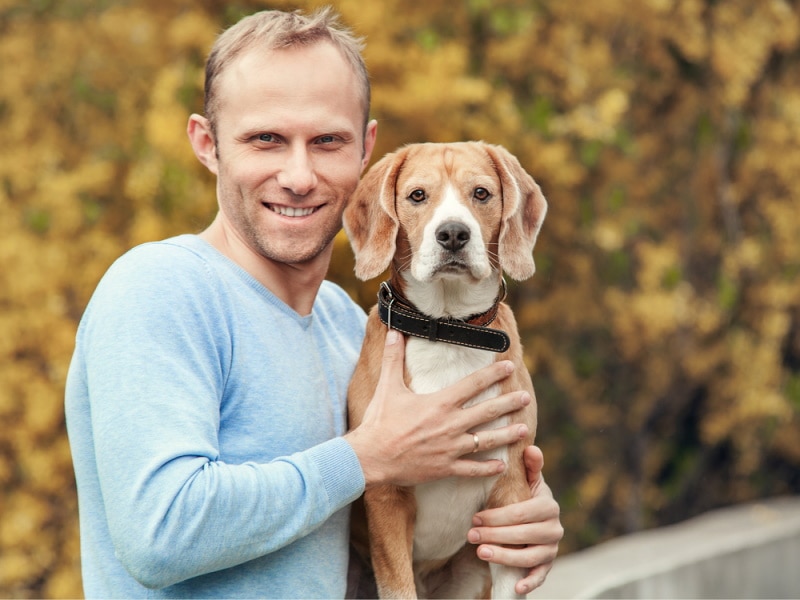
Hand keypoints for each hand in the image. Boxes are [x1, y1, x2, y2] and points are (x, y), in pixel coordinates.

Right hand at [346, 329, 532, 487]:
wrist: (370, 457)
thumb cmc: (379, 421)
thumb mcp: (387, 387)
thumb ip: (393, 358)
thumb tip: (395, 331)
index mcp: (440, 403)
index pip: (473, 384)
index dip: (493, 374)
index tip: (509, 366)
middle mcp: (450, 424)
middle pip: (487, 412)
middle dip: (509, 403)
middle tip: (526, 398)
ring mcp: (450, 448)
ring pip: (486, 441)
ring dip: (507, 435)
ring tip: (524, 429)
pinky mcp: (445, 468)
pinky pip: (472, 469)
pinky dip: (488, 468)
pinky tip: (502, 465)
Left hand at [468, 445, 562, 594]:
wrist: (537, 518)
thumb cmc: (526, 496)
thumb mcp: (528, 480)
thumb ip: (530, 466)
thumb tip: (530, 447)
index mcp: (548, 505)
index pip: (522, 513)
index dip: (499, 516)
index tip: (476, 517)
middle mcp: (554, 528)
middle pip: (524, 535)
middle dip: (495, 535)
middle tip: (471, 534)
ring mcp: (552, 548)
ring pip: (530, 557)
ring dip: (505, 557)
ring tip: (480, 552)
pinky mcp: (547, 565)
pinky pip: (541, 576)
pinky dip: (530, 583)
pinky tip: (515, 587)